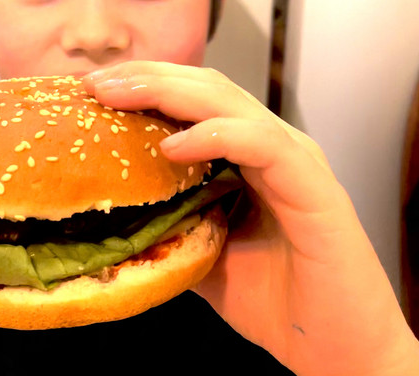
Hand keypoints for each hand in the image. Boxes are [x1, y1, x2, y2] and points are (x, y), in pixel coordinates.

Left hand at [84, 62, 418, 375]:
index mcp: (244, 151)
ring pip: (228, 101)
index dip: (141, 83)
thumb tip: (107, 210)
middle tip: (93, 82)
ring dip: (168, 92)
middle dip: (145, 77)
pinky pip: (262, 144)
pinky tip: (172, 147)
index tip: (91, 87)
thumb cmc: (269, 299)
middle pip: (204, 85)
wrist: (336, 352)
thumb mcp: (197, 250)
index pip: (190, 96)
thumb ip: (164, 219)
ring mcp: (294, 158)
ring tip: (118, 96)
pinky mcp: (314, 185)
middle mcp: (269, 142)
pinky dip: (215, 136)